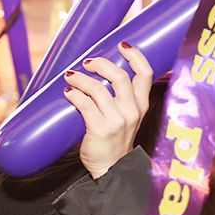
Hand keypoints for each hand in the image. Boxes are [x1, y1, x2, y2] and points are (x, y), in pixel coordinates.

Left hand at [63, 42, 152, 179]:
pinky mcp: (101, 129)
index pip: (146, 74)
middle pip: (120, 76)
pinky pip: (85, 105)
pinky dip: (74, 95)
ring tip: (71, 76)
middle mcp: (133, 111)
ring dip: (81, 79)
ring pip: (98, 89)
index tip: (123, 45)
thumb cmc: (115, 141)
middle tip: (87, 63)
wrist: (111, 169)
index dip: (135, 56)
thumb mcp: (127, 117)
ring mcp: (118, 120)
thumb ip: (120, 98)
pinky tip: (68, 92)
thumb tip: (97, 74)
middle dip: (101, 64)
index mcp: (141, 105)